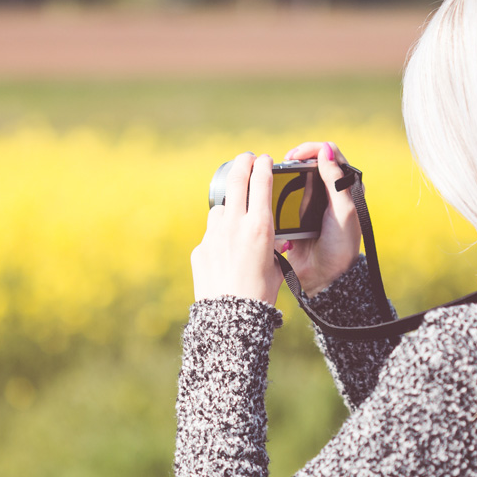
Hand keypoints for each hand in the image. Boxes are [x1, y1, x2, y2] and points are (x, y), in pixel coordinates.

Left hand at [191, 153, 283, 304]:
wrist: (230, 317)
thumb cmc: (260, 294)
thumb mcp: (277, 266)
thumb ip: (273, 246)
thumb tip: (273, 238)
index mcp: (260, 227)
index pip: (261, 182)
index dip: (263, 166)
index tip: (264, 159)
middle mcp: (235, 225)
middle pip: (236, 181)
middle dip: (242, 164)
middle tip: (246, 158)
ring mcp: (213, 235)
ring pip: (221, 210)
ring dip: (229, 210)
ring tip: (237, 222)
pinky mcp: (200, 248)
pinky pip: (211, 236)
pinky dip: (219, 239)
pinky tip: (226, 256)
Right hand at [279, 142, 360, 294]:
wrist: (325, 276)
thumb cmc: (341, 245)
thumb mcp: (343, 211)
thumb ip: (335, 181)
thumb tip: (326, 150)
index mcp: (344, 187)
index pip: (330, 155)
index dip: (312, 150)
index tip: (296, 156)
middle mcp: (327, 192)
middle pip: (309, 163)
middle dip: (295, 159)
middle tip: (282, 164)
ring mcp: (309, 204)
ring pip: (294, 179)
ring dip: (284, 175)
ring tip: (273, 177)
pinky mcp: (294, 217)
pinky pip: (283, 199)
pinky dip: (276, 193)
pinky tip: (269, 193)